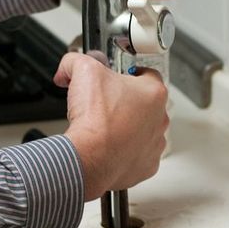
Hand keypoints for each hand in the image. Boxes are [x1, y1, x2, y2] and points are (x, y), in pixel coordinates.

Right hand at [54, 52, 168, 200]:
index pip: (147, 74)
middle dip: (125, 102)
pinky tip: (108, 147)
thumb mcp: (82, 71)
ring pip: (143, 130)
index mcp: (154, 93)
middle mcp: (160, 119)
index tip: (116, 78)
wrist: (89, 158)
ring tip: (105, 127)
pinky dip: (124, 151)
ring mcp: (155, 144)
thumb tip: (68, 67)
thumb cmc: (95, 119)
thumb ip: (76, 61)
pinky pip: (137, 154)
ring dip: (127, 128)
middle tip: (104, 103)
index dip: (128, 73)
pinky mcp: (146, 166)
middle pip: (145, 103)